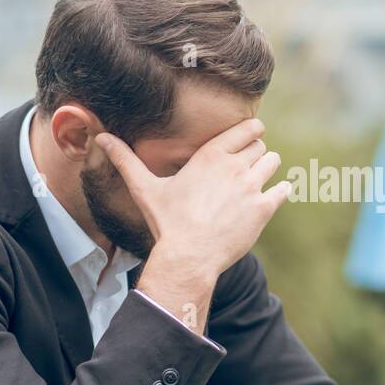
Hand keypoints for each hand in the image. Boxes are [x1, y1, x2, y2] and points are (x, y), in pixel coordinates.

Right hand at [95, 118, 289, 281]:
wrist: (188, 255)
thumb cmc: (166, 221)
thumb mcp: (144, 187)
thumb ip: (126, 160)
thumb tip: (101, 136)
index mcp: (211, 155)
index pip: (247, 129)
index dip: (251, 131)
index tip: (251, 135)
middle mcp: (235, 166)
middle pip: (261, 147)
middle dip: (255, 154)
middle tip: (246, 167)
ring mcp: (252, 187)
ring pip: (273, 163)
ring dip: (267, 170)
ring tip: (257, 181)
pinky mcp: (264, 209)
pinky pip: (284, 190)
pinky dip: (280, 192)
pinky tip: (271, 198)